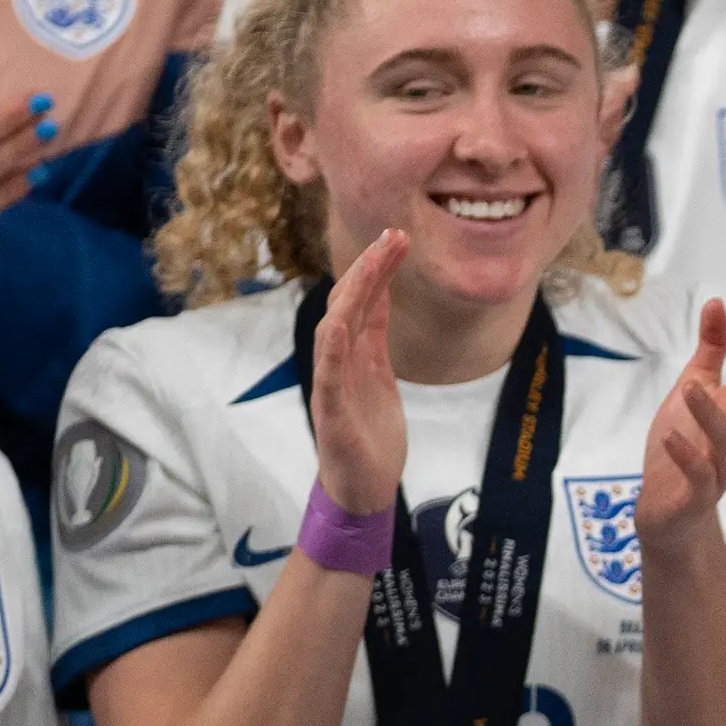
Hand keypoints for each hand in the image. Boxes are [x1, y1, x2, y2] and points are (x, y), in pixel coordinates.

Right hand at [307, 228, 409, 518]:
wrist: (362, 490)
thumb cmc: (369, 437)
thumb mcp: (380, 376)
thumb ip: (375, 338)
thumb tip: (381, 295)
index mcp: (357, 355)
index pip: (365, 301)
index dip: (378, 269)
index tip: (397, 238)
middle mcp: (340, 363)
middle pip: (350, 305)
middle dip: (370, 269)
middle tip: (394, 235)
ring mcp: (333, 385)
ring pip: (337, 330)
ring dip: (353, 294)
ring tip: (372, 263)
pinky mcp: (331, 413)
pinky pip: (327, 376)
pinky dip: (331, 349)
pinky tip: (339, 322)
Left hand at [637, 295, 725, 546]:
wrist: (666, 511)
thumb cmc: (684, 444)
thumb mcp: (693, 389)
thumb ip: (709, 350)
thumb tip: (717, 302)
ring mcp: (718, 472)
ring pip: (725, 443)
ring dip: (709, 414)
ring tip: (689, 387)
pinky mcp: (695, 497)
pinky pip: (698, 477)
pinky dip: (685, 456)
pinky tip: (669, 436)